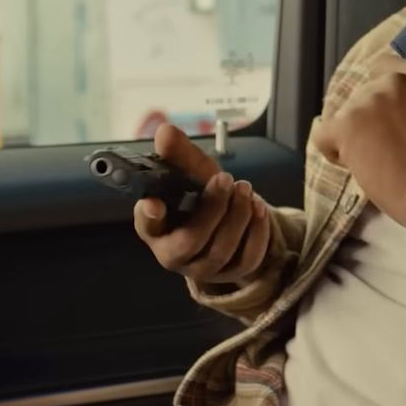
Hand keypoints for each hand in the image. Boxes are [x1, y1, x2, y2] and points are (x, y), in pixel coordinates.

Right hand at [133, 124, 272, 285]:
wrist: (234, 222)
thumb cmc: (204, 198)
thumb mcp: (193, 175)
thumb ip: (181, 156)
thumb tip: (165, 131)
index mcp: (156, 229)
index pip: (147, 227)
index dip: (148, 217)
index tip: (154, 202)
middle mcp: (176, 254)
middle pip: (190, 241)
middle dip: (211, 209)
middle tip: (225, 179)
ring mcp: (205, 268)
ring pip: (221, 250)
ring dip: (237, 216)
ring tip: (244, 188)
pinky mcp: (233, 273)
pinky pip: (248, 258)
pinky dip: (256, 231)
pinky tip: (258, 208)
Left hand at [310, 59, 405, 264]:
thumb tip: (387, 111)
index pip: (382, 67)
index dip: (379, 94)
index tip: (388, 117)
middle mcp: (392, 80)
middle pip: (361, 95)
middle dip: (367, 119)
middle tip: (386, 148)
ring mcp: (368, 100)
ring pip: (343, 117)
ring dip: (354, 138)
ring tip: (377, 162)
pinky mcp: (347, 124)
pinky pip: (322, 135)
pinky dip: (333, 152)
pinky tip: (355, 165)